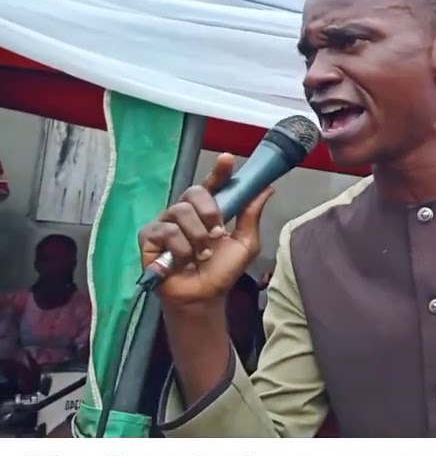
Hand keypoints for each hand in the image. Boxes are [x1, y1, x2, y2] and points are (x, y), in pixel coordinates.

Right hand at [137, 153, 272, 309]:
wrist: (203, 296)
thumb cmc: (221, 270)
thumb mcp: (244, 243)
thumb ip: (251, 215)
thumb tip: (267, 188)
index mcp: (207, 210)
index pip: (212, 184)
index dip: (219, 171)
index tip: (227, 159)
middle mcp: (184, 212)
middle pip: (194, 192)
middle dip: (210, 212)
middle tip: (217, 234)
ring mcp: (165, 222)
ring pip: (181, 212)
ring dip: (198, 237)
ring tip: (202, 255)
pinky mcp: (148, 236)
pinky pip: (167, 231)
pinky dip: (182, 249)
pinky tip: (183, 261)